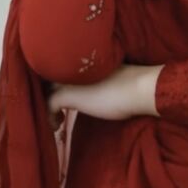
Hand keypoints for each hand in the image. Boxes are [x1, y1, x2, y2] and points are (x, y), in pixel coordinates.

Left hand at [46, 63, 163, 129]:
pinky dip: (50, 117)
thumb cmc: (133, 85)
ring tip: (56, 119)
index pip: (60, 67)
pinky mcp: (67, 95)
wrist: (140, 88)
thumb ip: (96, 81)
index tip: (60, 94)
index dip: (57, 81)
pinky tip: (57, 126)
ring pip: (46, 90)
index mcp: (83, 61)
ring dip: (47, 105)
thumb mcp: (110, 78)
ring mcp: (68, 80)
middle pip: (50, 78)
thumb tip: (94, 91)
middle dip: (49, 92)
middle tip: (55, 109)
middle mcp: (72, 66)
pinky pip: (49, 105)